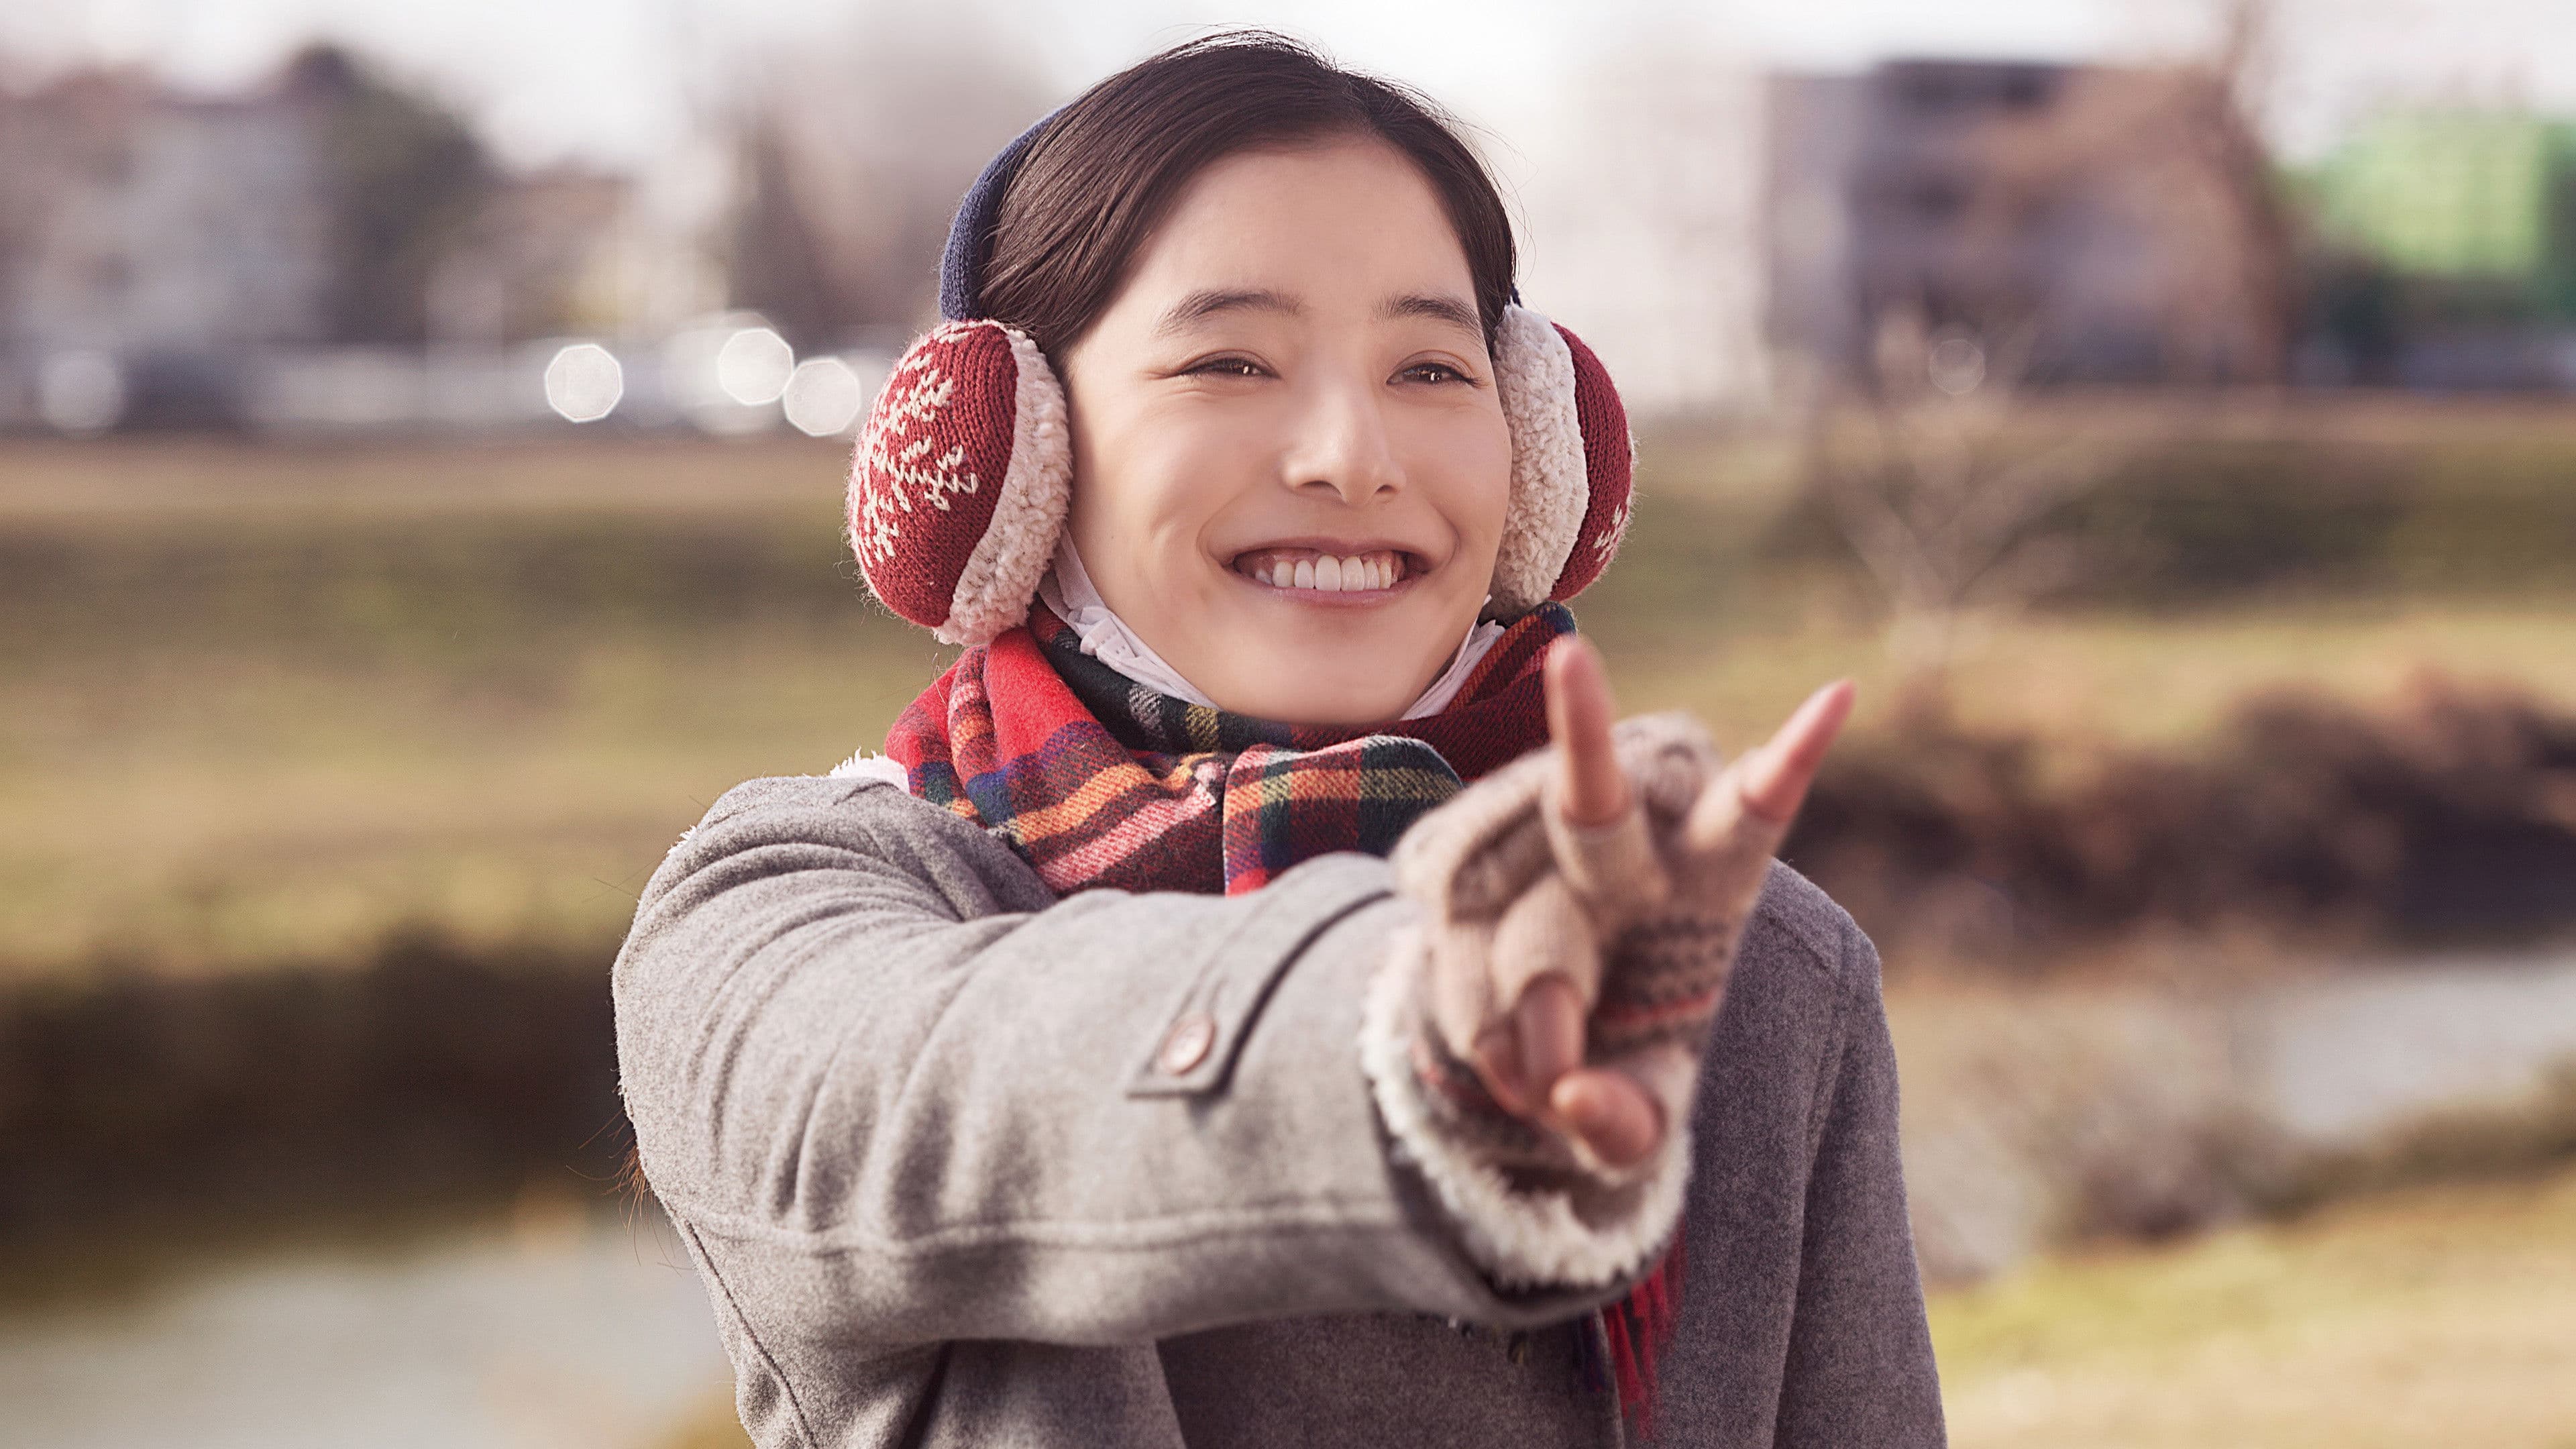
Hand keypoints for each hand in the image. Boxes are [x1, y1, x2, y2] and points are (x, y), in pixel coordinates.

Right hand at [1468, 638, 1853, 1170]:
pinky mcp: (1450, 857)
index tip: (1841, 694)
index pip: (1754, 815)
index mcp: (1707, 873)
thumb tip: (1571, 1098)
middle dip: (1583, 728)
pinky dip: (1476, 1027)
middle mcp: (1622, 834)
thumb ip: (1629, 1122)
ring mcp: (1525, 835)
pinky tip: (1500, 1052)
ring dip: (1522, 1036)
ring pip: (1517, 934)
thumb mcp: (1648, 1104)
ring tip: (1543, 1080)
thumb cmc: (1626, 1043)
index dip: (1790, 763)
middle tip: (1574, 659)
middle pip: (1594, 798)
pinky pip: (1452, 956)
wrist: (1524, 1028)